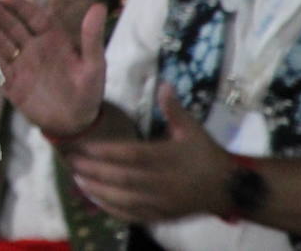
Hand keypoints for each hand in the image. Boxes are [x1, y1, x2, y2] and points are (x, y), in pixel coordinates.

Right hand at [0, 0, 105, 136]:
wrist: (76, 123)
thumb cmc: (89, 92)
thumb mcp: (94, 64)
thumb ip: (92, 36)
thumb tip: (100, 6)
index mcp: (54, 40)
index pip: (34, 18)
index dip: (20, 7)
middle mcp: (34, 49)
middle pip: (14, 27)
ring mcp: (22, 65)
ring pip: (3, 44)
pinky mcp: (12, 83)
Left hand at [69, 84, 230, 222]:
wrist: (230, 188)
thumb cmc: (206, 153)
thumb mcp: (192, 128)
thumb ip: (173, 108)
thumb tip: (164, 83)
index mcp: (169, 157)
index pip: (132, 155)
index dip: (106, 152)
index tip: (84, 147)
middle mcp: (164, 182)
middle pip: (123, 179)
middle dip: (94, 171)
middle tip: (71, 162)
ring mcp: (163, 202)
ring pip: (126, 200)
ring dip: (98, 191)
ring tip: (77, 180)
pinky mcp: (164, 216)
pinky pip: (134, 216)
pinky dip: (113, 209)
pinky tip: (95, 200)